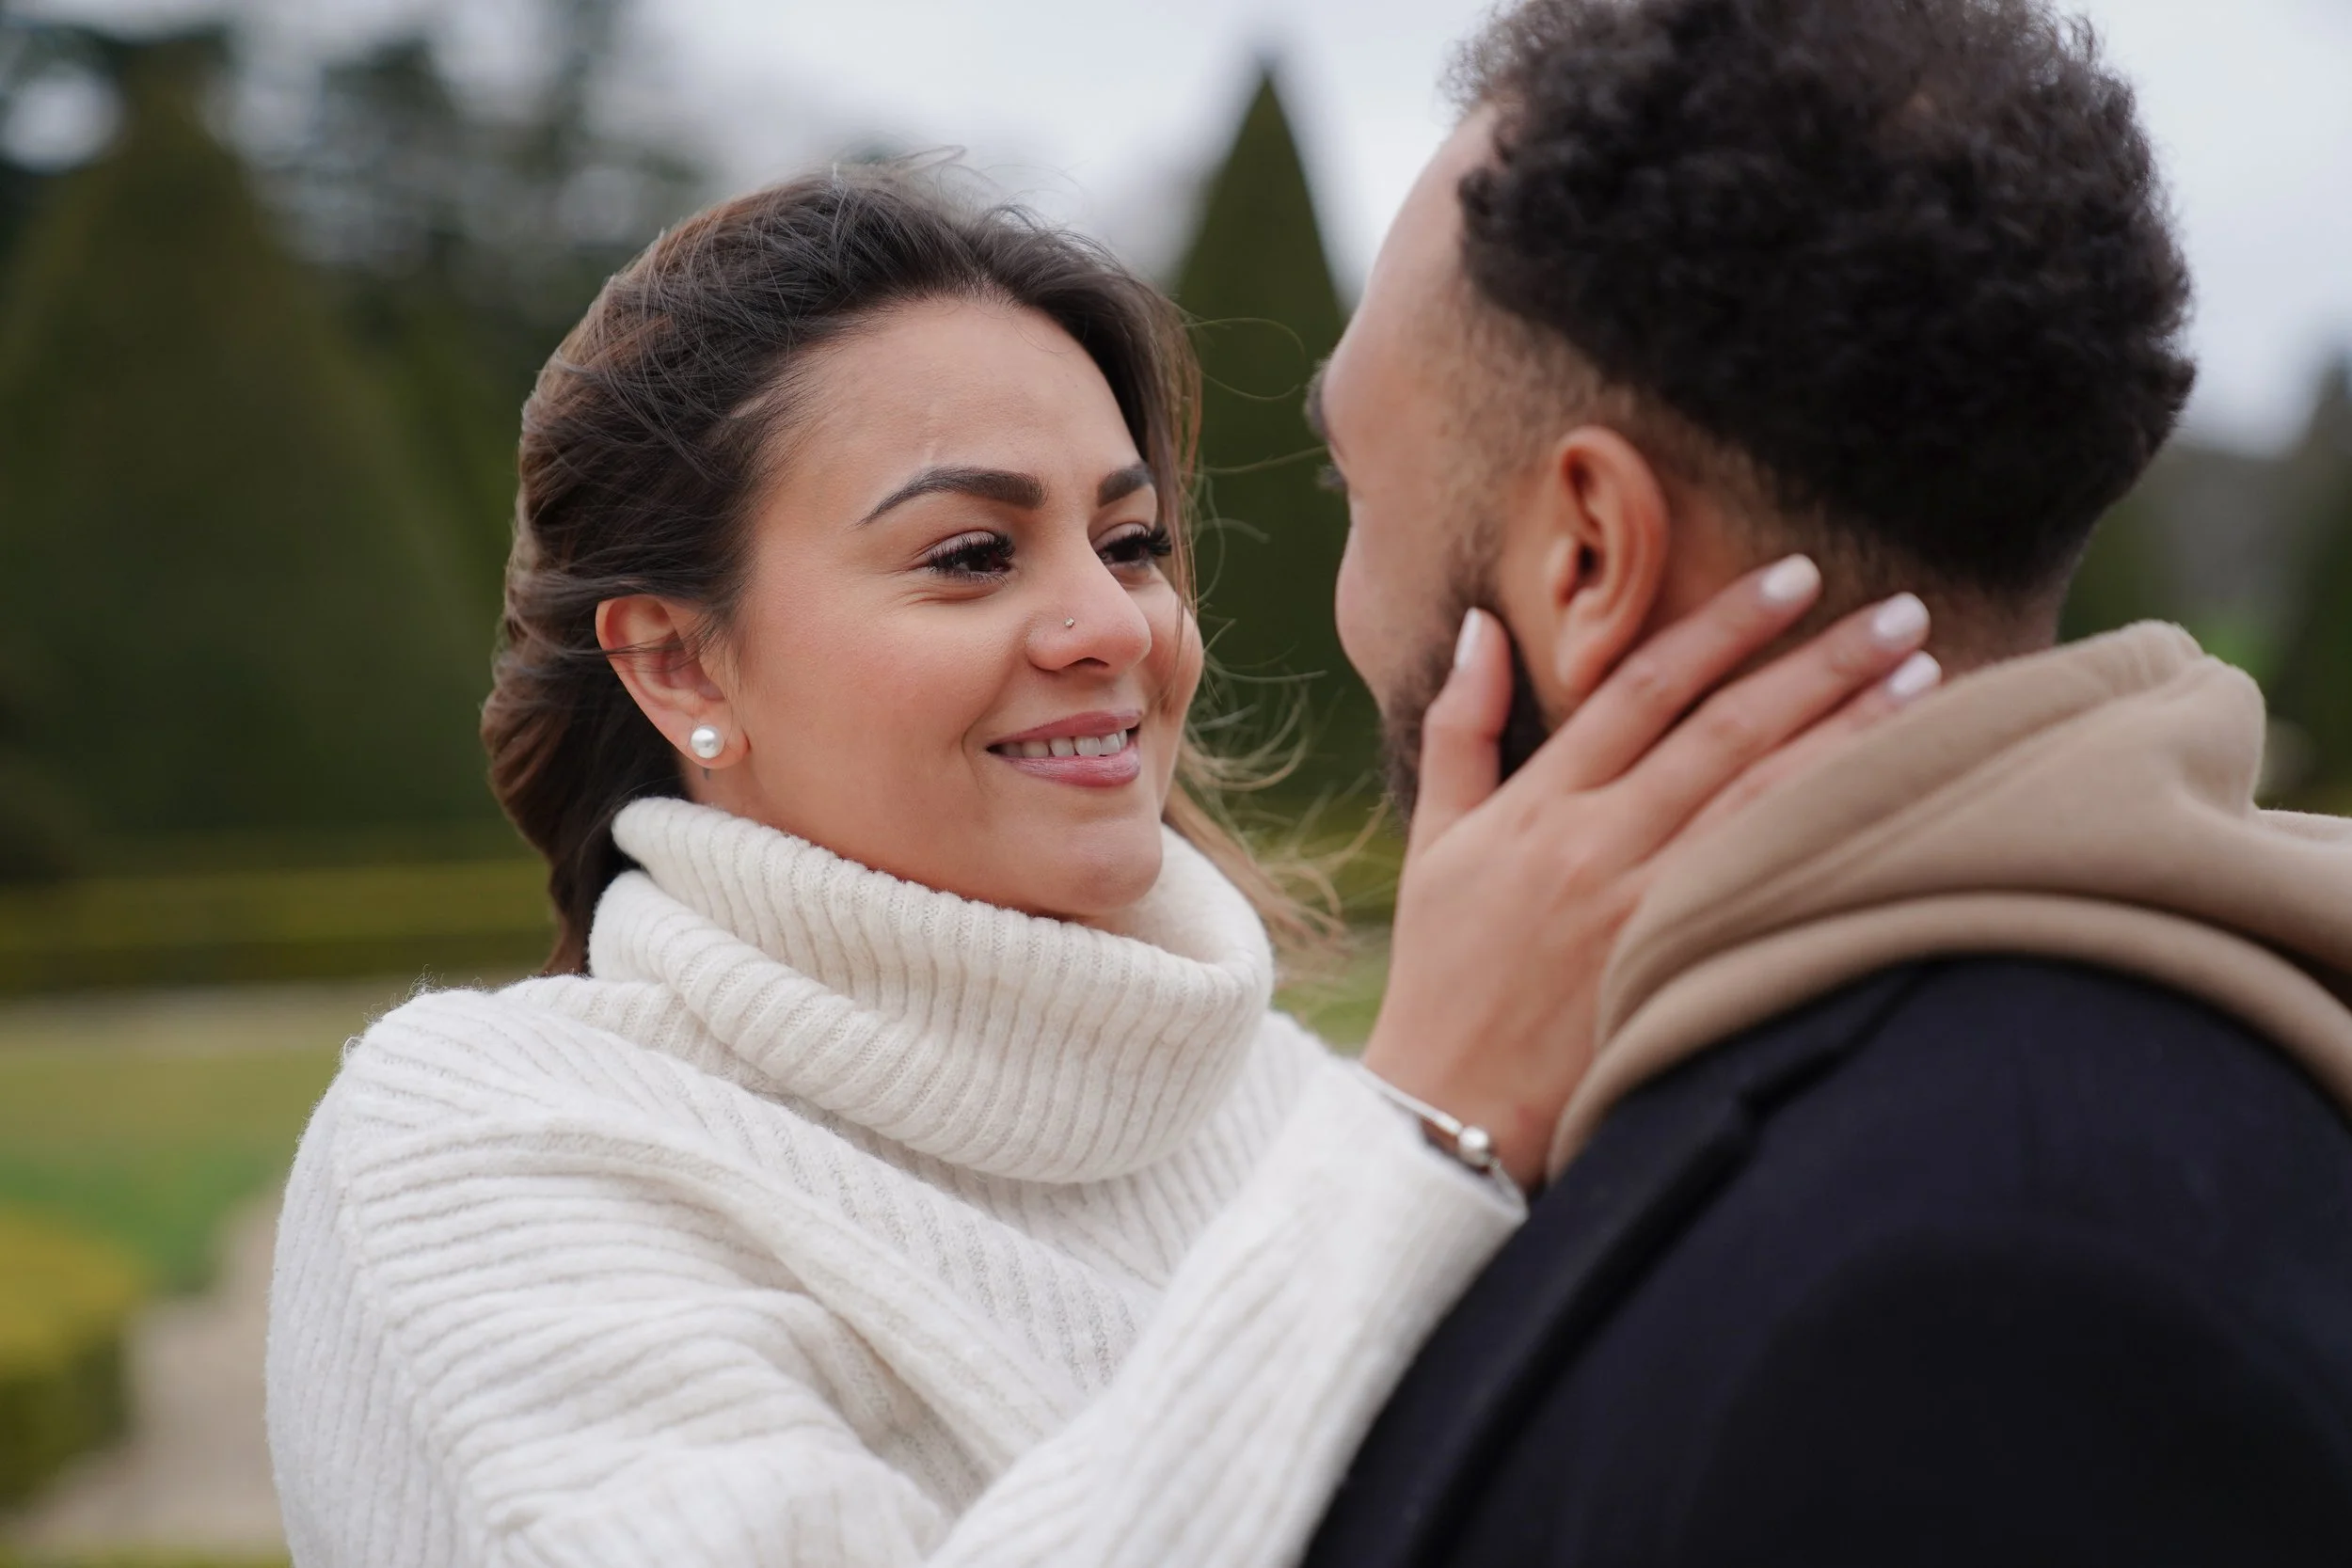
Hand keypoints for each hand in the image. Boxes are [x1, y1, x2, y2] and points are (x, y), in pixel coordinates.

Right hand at [1360, 556, 1940, 1190]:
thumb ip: (1460, 728)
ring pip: (1762, 803)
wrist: (1448, 1108)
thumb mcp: (1434, 841)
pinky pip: (1767, 887)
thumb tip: (1484, 627)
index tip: (1796, 577)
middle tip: (1903, 610)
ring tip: (1926, 679)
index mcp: (1539, 806)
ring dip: (1850, 736)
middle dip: (1819, 663)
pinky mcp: (1676, 971)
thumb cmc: (1443, 973)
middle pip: (1725, 732)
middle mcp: (1595, 846)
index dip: (1723, 625)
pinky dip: (1832, 834)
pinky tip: (1895, 798)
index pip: (1643, 689)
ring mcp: (1641, 911)